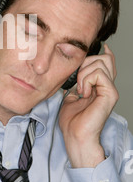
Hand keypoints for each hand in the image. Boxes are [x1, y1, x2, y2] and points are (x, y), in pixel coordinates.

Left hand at [59, 44, 118, 167]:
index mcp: (100, 86)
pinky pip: (99, 73)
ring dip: (84, 73)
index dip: (105, 53)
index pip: (108, 63)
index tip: (103, 47)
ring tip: (80, 90)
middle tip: (78, 81)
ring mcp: (110, 90)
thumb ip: (77, 82)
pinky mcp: (110, 94)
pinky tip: (84, 92)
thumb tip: (76, 71)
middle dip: (86, 62)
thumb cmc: (72, 120)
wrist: (75, 135)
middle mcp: (108, 86)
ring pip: (100, 63)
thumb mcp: (71, 94)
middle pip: (105, 58)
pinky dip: (87, 80)